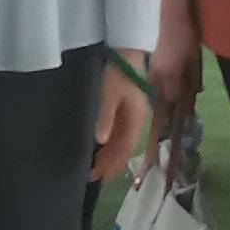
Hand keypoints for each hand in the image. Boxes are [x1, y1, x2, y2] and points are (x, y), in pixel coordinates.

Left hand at [91, 51, 152, 184]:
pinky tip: (102, 149)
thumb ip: (105, 117)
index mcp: (135, 120)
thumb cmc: (118, 72)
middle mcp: (137, 122)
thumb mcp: (109, 94)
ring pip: (122, 143)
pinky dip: (111, 145)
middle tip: (92, 177)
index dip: (112, 165)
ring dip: (110, 156)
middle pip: (124, 149)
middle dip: (110, 164)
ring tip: (95, 167)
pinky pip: (120, 135)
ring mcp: (133, 117)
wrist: (128, 53)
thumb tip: (101, 140)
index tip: (98, 177)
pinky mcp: (128, 111)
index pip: (124, 150)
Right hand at [151, 13, 200, 129]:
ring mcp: (152, 69)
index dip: (180, 113)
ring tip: (171, 114)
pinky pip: (155, 85)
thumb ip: (195, 79)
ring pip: (157, 93)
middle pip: (162, 100)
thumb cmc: (189, 35)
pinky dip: (161, 92)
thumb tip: (196, 93)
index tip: (185, 124)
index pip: (173, 100)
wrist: (174, 15)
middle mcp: (157, 75)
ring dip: (164, 102)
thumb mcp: (196, 60)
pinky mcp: (151, 65)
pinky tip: (168, 94)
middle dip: (168, 113)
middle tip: (176, 125)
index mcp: (170, 74)